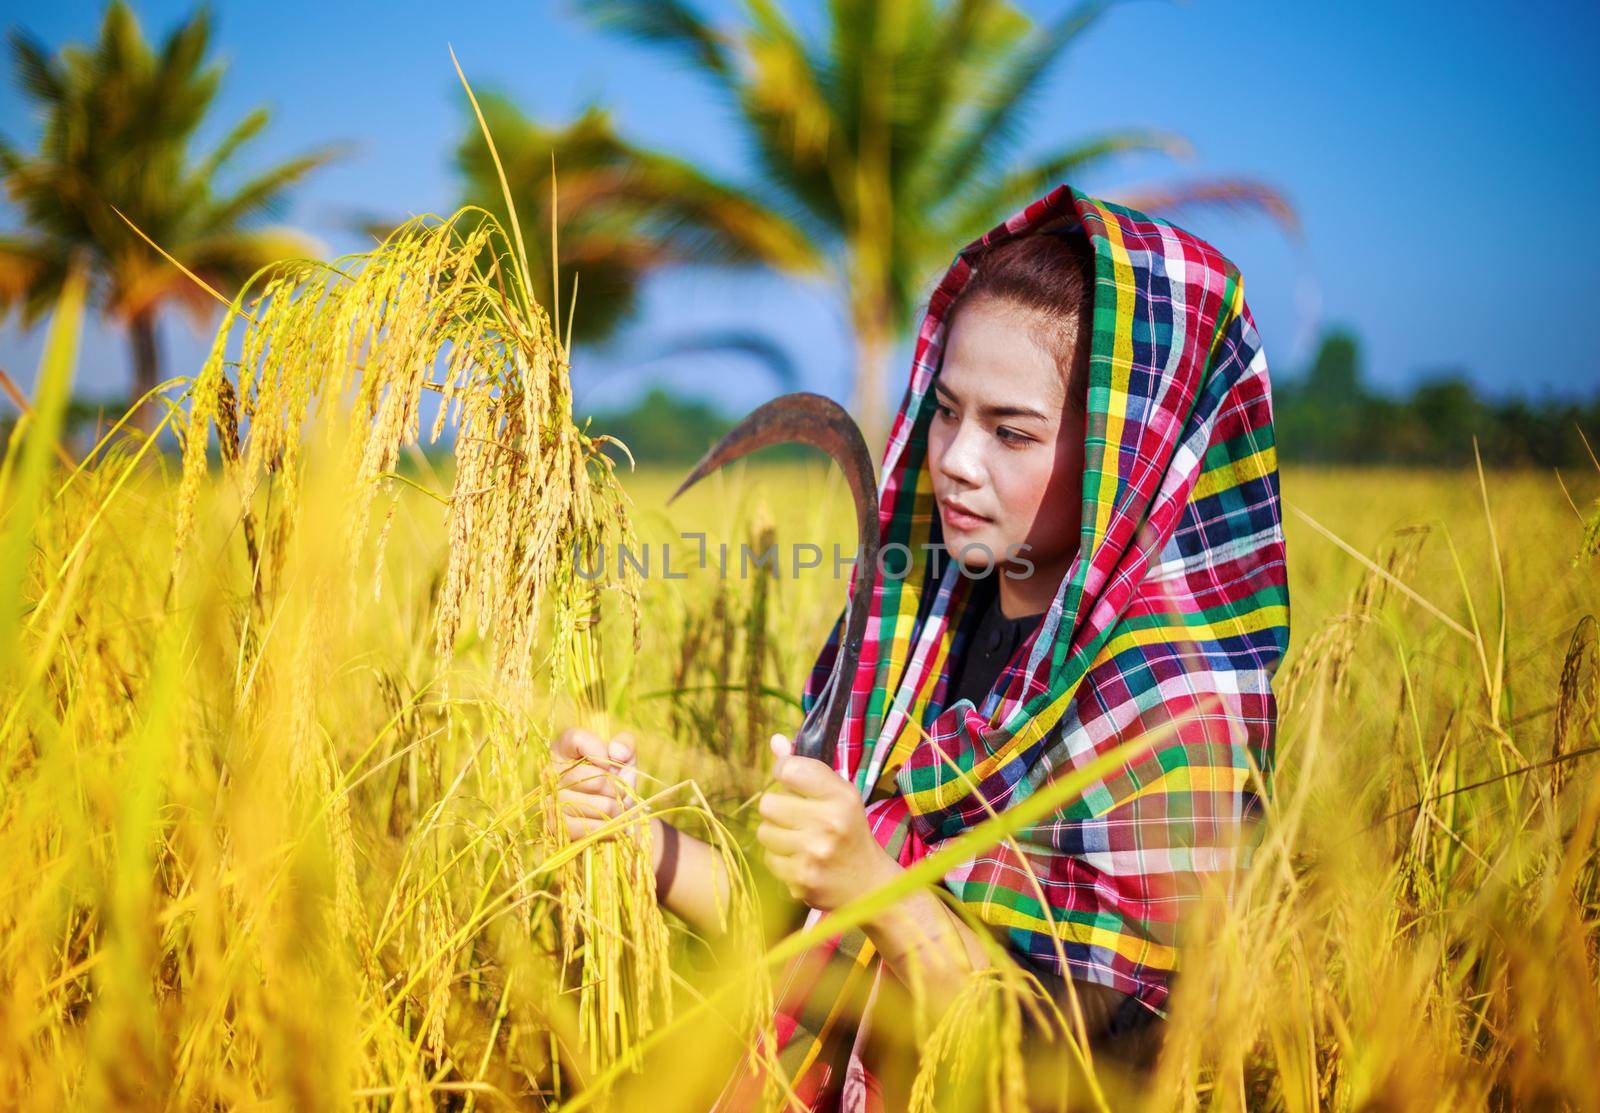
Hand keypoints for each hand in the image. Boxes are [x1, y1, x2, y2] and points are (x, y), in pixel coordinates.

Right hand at [552, 725, 644, 843]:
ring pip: (599, 805)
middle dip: (617, 788)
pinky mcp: (556, 825)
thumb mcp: (625, 757)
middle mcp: (551, 773)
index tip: (612, 761)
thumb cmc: (616, 780)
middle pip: (596, 779)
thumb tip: (616, 752)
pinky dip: (607, 827)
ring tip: (615, 807)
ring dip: (616, 809)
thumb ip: (625, 744)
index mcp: (562, 749)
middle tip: (619, 791)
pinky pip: (591, 826)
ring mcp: (551, 800)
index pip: (575, 739)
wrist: (612, 814)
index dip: (600, 750)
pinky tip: (608, 822)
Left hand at [756, 733, 898, 911]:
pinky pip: (768, 858)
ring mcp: (814, 855)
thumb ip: (805, 766)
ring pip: (764, 831)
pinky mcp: (801, 880)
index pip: (789, 769)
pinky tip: (801, 860)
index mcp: (841, 797)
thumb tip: (775, 739)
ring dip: (776, 835)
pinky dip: (780, 859)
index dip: (784, 772)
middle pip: (768, 803)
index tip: (791, 779)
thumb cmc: (849, 832)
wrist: (869, 885)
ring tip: (799, 840)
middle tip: (797, 817)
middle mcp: (829, 824)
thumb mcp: (838, 794)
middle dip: (778, 809)